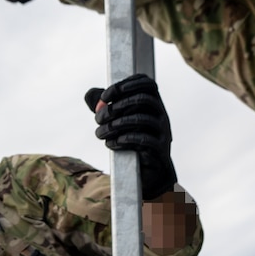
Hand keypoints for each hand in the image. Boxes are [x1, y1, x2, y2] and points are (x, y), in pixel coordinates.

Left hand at [84, 73, 176, 200]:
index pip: (146, 83)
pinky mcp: (161, 150)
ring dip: (116, 125)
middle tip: (98, 118)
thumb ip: (104, 106)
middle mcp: (161, 114)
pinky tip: (112, 143)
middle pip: (143, 99)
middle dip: (116, 107)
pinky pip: (145, 140)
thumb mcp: (118, 120)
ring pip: (142, 119)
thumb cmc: (132, 141)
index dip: (124, 85)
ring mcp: (163, 132)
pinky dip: (124, 140)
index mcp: (152, 103)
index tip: (104, 97)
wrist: (150, 172)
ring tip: (101, 133)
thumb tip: (90, 96)